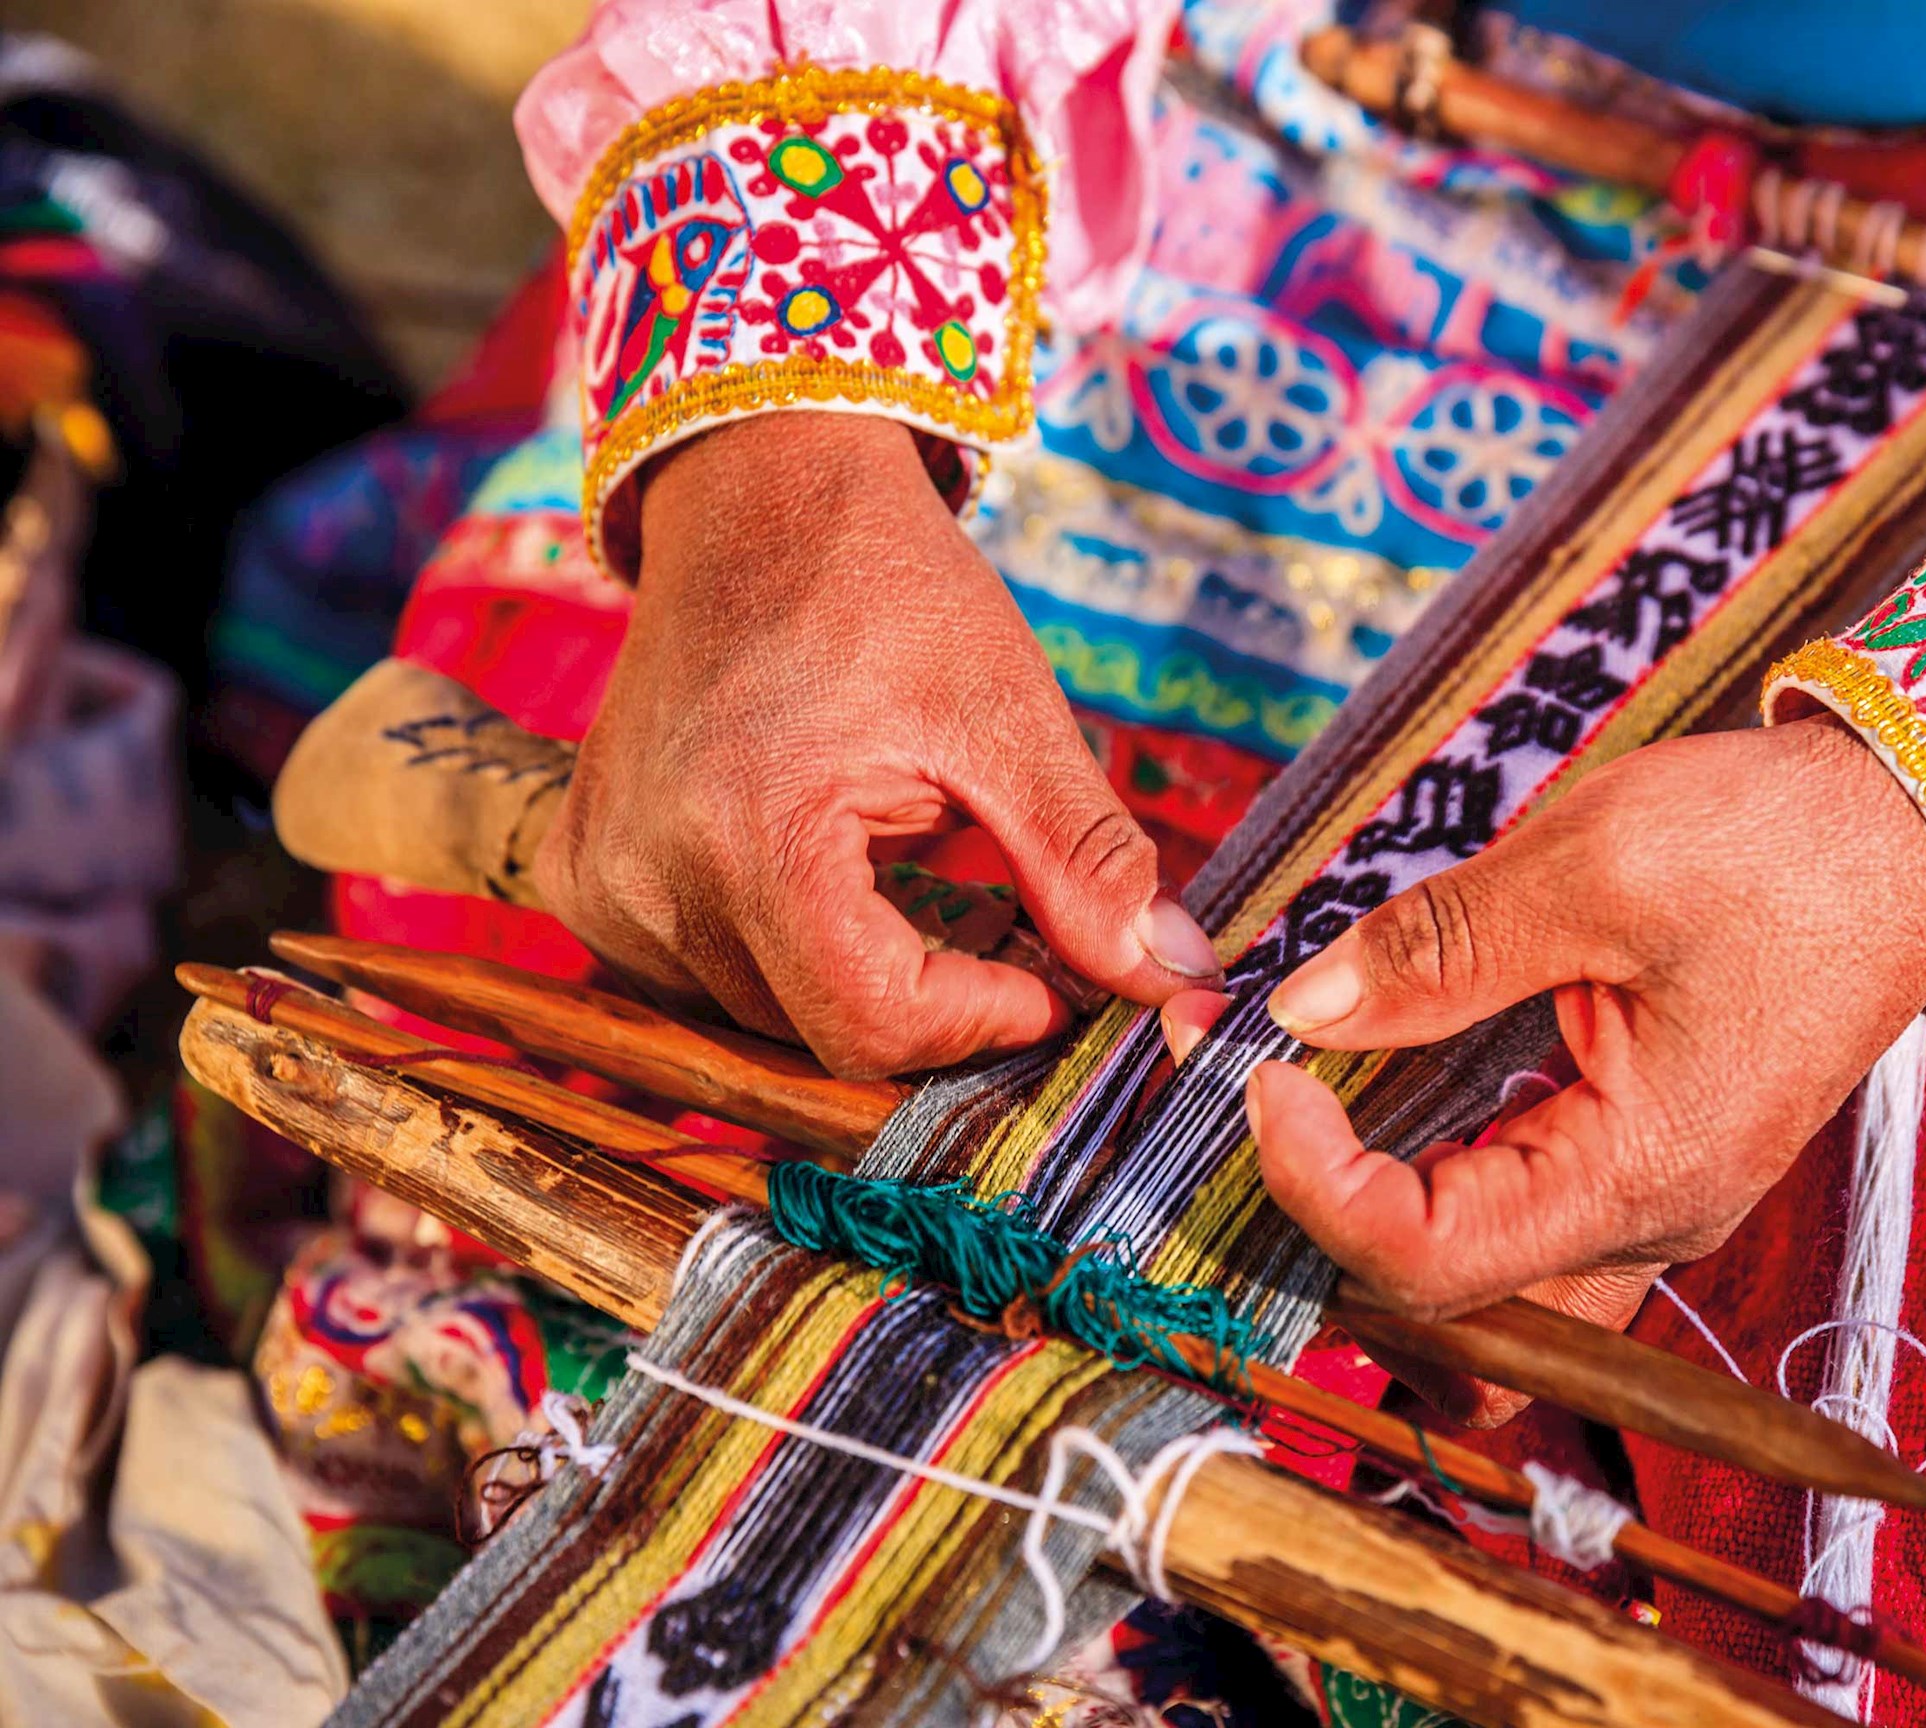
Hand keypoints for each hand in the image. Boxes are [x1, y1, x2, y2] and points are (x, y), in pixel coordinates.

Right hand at [539, 414, 1217, 1076]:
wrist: (758, 495)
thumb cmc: (885, 588)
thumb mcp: (1009, 715)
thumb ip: (1084, 860)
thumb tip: (1168, 980)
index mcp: (752, 831)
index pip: (871, 1021)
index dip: (980, 1021)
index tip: (1050, 980)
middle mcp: (648, 874)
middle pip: (819, 1032)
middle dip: (932, 1001)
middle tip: (1002, 925)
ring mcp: (601, 883)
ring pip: (761, 1018)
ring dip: (854, 979)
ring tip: (910, 876)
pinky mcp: (581, 878)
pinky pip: (697, 979)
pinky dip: (778, 955)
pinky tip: (820, 872)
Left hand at [1234, 718, 1925, 1403]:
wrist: (1912, 835)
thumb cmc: (1783, 846)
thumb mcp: (1598, 865)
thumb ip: (1441, 948)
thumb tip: (1306, 1010)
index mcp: (1642, 1176)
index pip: (1427, 1262)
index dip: (1311, 1183)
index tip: (1259, 1070)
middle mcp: (1645, 1222)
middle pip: (1439, 1301)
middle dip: (1321, 1208)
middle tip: (1255, 1078)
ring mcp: (1645, 1199)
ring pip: (1471, 1277)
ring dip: (1369, 1201)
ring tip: (1302, 1083)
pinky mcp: (1638, 1158)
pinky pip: (1510, 1213)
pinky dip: (1425, 1167)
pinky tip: (1379, 1076)